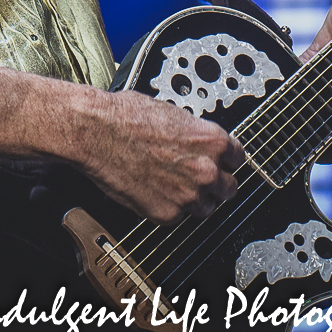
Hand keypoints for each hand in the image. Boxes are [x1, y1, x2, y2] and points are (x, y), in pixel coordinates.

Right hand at [75, 89, 244, 222]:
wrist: (94, 132)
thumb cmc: (122, 116)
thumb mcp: (170, 114)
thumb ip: (192, 134)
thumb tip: (194, 143)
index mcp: (212, 141)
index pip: (238, 159)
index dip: (223, 160)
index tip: (216, 162)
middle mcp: (206, 171)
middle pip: (228, 188)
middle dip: (213, 184)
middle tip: (193, 176)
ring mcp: (188, 195)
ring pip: (205, 208)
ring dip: (192, 199)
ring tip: (169, 185)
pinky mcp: (166, 214)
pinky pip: (177, 217)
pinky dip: (166, 207)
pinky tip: (151, 190)